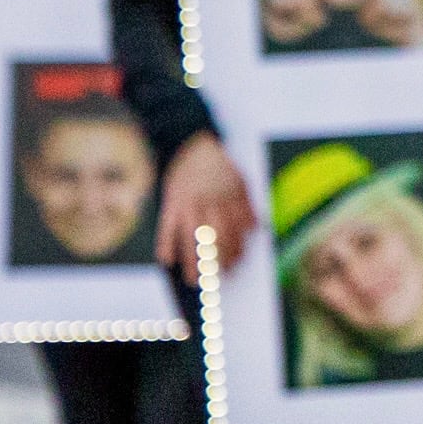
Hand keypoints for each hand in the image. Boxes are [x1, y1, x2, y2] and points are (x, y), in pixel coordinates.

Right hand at [156, 133, 256, 274]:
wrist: (190, 142)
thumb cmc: (219, 166)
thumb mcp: (241, 181)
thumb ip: (247, 205)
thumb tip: (256, 230)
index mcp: (231, 196)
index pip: (237, 230)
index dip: (238, 250)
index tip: (238, 266)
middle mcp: (211, 201)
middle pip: (217, 236)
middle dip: (220, 260)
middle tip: (220, 280)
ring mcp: (189, 202)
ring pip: (192, 236)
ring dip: (193, 261)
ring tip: (194, 280)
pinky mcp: (171, 201)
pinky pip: (167, 226)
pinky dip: (165, 243)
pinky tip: (165, 261)